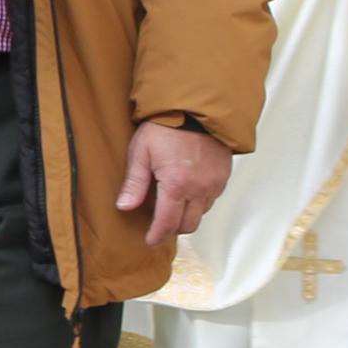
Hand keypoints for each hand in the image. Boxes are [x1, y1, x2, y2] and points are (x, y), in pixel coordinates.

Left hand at [115, 120, 231, 250]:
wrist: (196, 107)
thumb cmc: (166, 126)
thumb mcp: (141, 151)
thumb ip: (134, 183)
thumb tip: (124, 207)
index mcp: (176, 185)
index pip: (167, 223)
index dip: (157, 235)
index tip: (150, 240)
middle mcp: (199, 189)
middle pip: (187, 224)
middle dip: (172, 229)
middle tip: (158, 225)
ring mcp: (214, 183)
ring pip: (200, 213)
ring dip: (186, 215)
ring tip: (171, 203)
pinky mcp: (223, 176)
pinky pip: (211, 199)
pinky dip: (199, 201)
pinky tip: (187, 190)